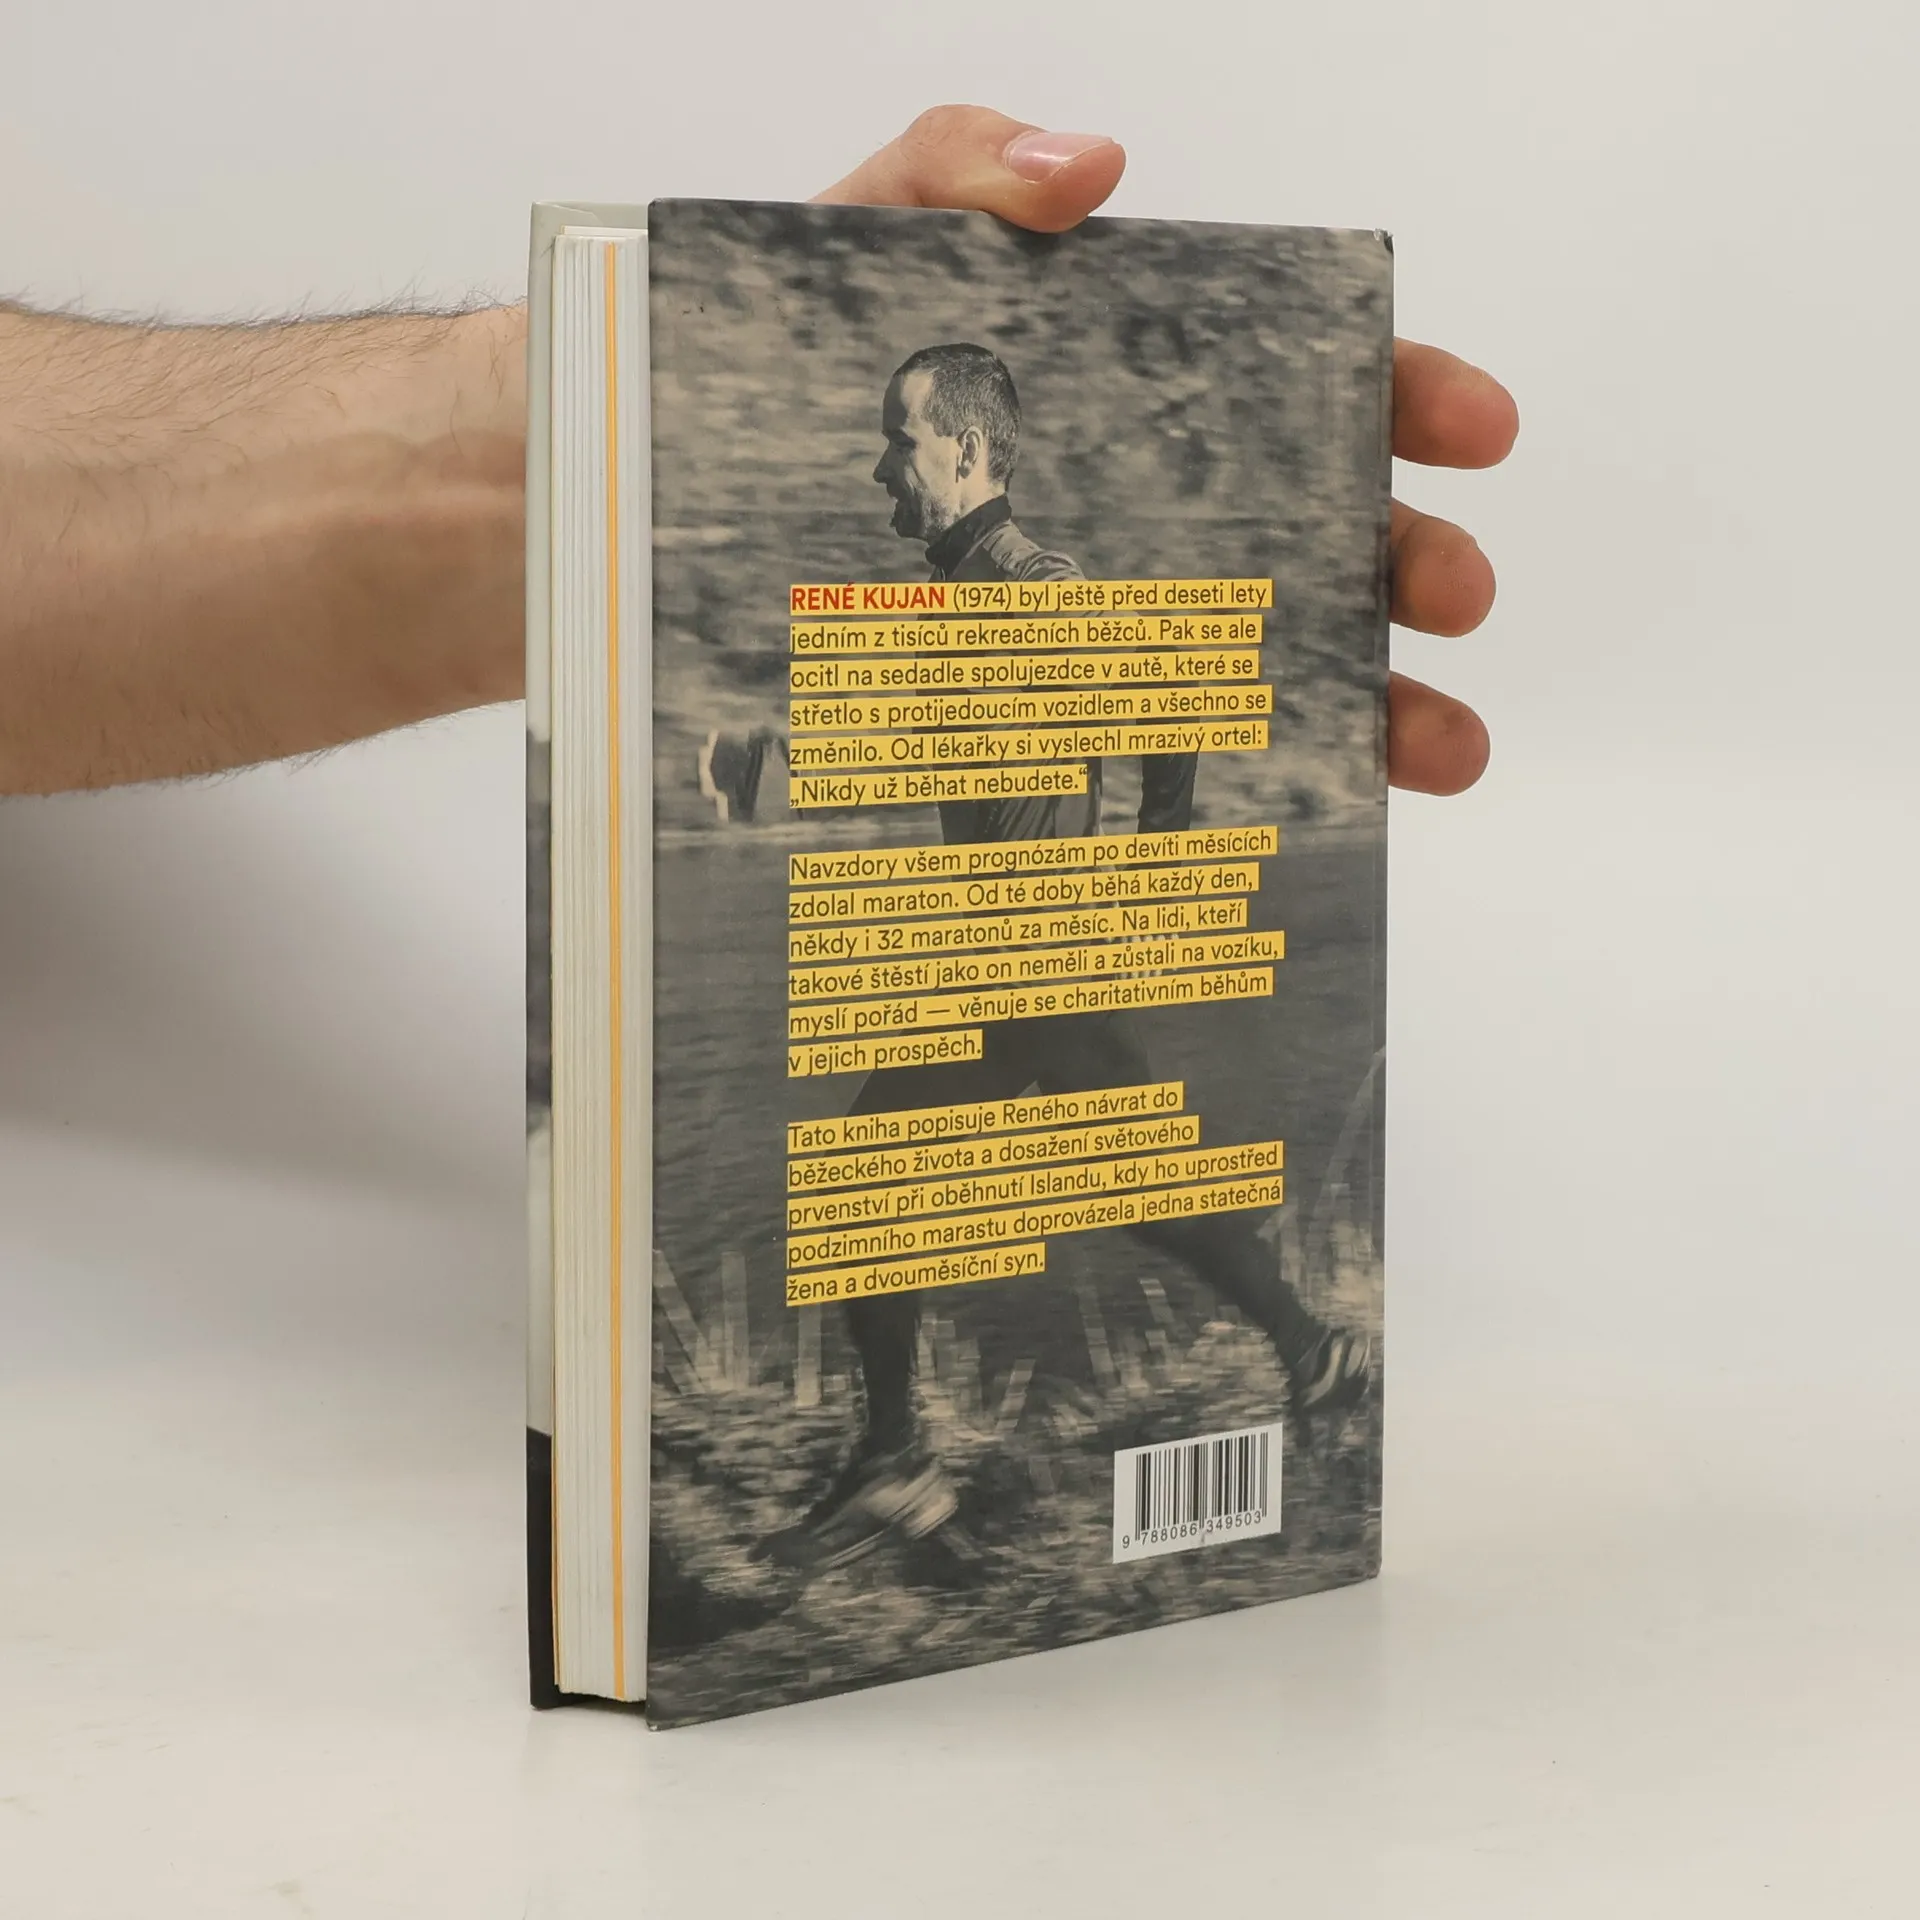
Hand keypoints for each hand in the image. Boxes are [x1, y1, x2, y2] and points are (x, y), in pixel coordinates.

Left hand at [817, 106, 1514, 797]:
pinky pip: (1179, 759)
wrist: (676, 504)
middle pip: (1324, 535)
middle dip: (1412, 562)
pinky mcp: (1055, 719)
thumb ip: (961, 169)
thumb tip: (1090, 170)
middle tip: (1453, 593)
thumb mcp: (862, 243)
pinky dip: (1262, 791)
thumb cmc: (782, 367)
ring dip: (1383, 706)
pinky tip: (1312, 818)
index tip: (1472, 427)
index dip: (1404, 395)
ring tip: (1439, 749)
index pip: (1308, 381)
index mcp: (1141, 390)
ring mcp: (1114, 621)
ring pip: (1282, 665)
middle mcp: (1154, 511)